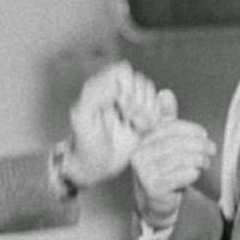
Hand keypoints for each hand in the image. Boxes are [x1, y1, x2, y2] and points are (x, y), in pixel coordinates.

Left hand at [62, 62, 160, 185]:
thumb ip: (93, 95)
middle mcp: (117, 93)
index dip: (127, 84)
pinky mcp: (143, 119)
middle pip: (141, 82)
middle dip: (138, 100)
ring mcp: (131, 106)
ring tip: (134, 125)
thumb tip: (116, 83)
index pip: (123, 71)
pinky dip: (154, 119)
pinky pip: (158, 110)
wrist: (94, 168)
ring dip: (147, 110)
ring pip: (152, 95)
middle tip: (127, 118)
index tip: (120, 104)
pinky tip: (141, 130)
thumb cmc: (84, 143)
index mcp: (101, 87)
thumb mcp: (81, 119)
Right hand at [131, 90, 214, 226]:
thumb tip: (165, 94)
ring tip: (206, 162)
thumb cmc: (162, 169)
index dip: (188, 129)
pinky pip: (178, 176)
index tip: (203, 133)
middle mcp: (138, 156)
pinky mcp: (152, 188)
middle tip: (211, 149)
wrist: (155, 202)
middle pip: (175, 144)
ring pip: (179, 159)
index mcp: (141, 141)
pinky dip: (192, 173)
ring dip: (198, 159)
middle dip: (198, 145)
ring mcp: (144, 173)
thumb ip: (166, 119)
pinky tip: (195, 173)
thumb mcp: (164, 142)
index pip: (167, 128)